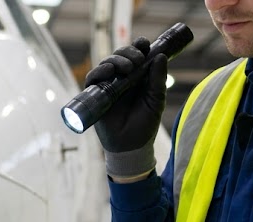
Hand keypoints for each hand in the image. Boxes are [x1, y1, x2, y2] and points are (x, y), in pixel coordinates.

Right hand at [87, 37, 167, 153]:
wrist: (131, 145)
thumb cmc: (145, 123)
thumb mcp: (156, 99)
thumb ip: (158, 78)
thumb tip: (160, 56)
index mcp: (138, 76)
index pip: (136, 54)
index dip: (138, 46)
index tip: (143, 44)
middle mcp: (122, 78)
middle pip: (120, 55)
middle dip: (127, 52)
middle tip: (137, 60)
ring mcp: (108, 86)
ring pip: (106, 63)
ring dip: (115, 60)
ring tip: (126, 68)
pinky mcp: (95, 95)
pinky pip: (92, 78)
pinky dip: (98, 71)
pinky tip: (108, 72)